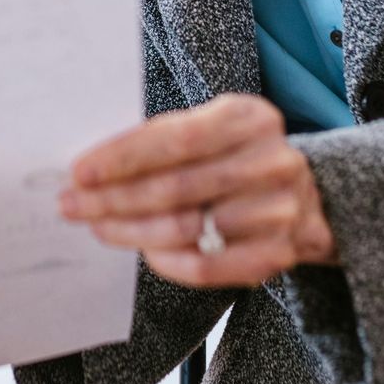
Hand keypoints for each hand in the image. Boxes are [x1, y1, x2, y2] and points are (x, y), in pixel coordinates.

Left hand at [57, 92, 337, 286]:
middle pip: (177, 186)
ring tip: (99, 226)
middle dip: (114, 198)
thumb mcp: (211, 128)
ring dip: (132, 231)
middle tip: (72, 204)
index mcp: (250, 117)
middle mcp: (272, 160)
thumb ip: (163, 139)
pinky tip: (143, 251)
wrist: (310, 196)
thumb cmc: (236, 157)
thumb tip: (94, 165)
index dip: (123, 157)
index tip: (80, 171)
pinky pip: (207, 266)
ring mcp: (281, 209)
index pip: (177, 137)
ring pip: (187, 228)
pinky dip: (166, 261)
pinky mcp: (278, 253)